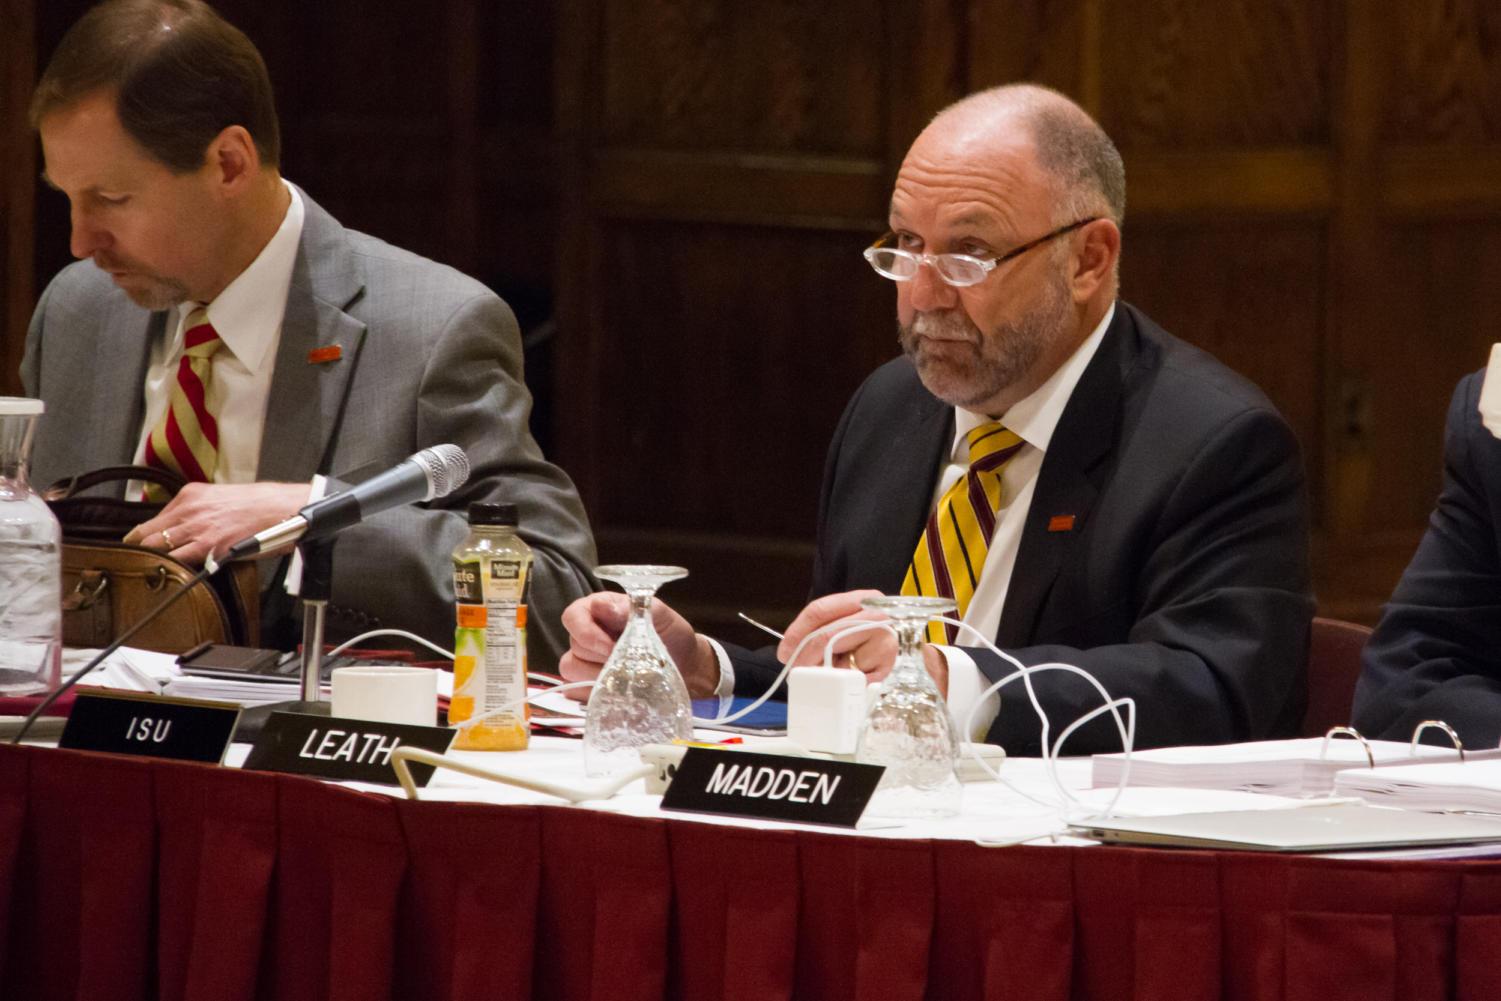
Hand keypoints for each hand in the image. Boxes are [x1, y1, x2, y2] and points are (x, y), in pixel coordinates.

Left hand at [124, 481, 311, 564]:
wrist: (286, 507)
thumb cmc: (262, 505)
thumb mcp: (221, 498)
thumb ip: (199, 512)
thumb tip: (186, 532)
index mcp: (191, 495)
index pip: (152, 519)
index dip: (141, 537)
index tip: (139, 547)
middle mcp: (189, 509)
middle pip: (145, 534)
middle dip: (138, 551)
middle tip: (135, 565)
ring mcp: (197, 527)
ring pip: (154, 548)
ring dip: (150, 562)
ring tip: (147, 576)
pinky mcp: (209, 545)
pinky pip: (176, 560)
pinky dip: (168, 569)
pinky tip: (167, 577)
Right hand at [557, 592, 717, 700]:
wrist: (685, 664)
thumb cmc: (671, 634)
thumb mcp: (660, 615)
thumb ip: (632, 608)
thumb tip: (602, 606)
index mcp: (599, 609)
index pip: (572, 617)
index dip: (587, 634)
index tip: (612, 647)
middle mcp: (587, 633)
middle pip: (575, 647)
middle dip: (602, 658)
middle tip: (629, 662)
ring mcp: (585, 660)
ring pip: (572, 670)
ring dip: (600, 676)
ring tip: (627, 676)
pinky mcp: (587, 684)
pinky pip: (577, 691)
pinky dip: (596, 693)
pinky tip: (618, 690)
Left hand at [776, 589, 950, 694]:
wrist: (922, 666)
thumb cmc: (880, 648)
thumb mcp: (855, 630)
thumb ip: (829, 631)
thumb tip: (792, 652)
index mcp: (865, 600)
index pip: (821, 610)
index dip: (797, 632)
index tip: (785, 651)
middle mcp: (877, 615)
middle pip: (826, 636)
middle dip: (805, 658)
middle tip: (797, 673)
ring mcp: (886, 640)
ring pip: (839, 661)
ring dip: (829, 674)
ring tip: (834, 676)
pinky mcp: (890, 668)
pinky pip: (855, 680)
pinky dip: (849, 686)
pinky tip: (856, 683)